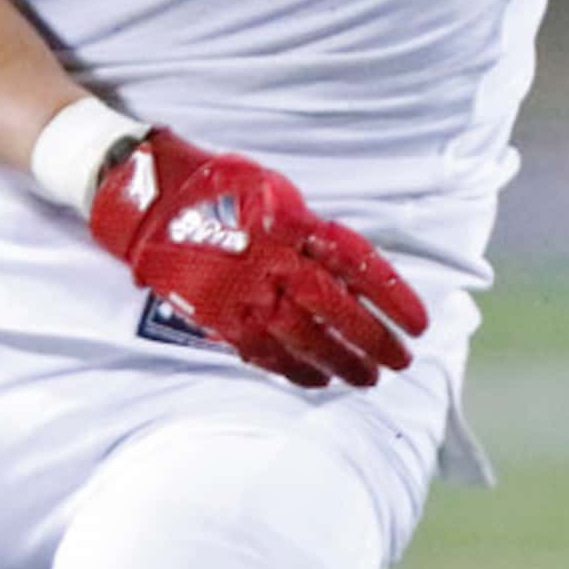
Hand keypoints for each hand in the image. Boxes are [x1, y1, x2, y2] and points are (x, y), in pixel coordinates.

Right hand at [89, 130, 428, 388]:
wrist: (147, 200)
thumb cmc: (219, 188)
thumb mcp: (274, 193)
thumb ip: (310, 231)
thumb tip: (346, 271)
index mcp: (292, 224)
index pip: (357, 264)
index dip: (393, 296)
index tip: (421, 323)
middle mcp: (269, 261)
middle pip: (334, 309)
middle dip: (373, 340)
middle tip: (402, 361)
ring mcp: (240, 292)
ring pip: (302, 337)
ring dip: (340, 362)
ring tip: (369, 379)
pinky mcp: (215, 316)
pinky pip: (261, 351)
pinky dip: (293, 369)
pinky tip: (320, 381)